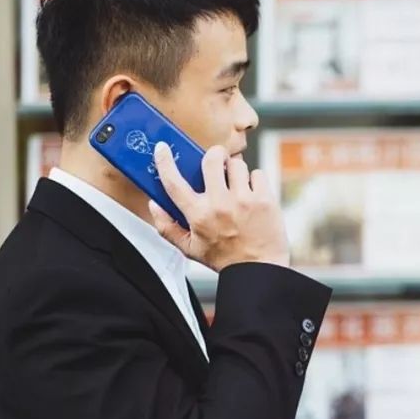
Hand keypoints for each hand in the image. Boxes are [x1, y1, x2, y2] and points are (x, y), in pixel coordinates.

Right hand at [148, 142, 290, 270]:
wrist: (259, 270)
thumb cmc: (224, 259)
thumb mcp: (190, 249)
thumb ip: (167, 227)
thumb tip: (154, 205)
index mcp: (198, 216)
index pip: (174, 183)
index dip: (165, 162)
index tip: (163, 148)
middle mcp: (219, 205)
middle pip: (211, 159)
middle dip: (214, 156)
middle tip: (217, 162)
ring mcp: (244, 200)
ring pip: (237, 164)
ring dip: (236, 171)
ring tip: (237, 187)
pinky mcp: (265, 200)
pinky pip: (258, 174)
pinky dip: (255, 181)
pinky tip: (253, 195)